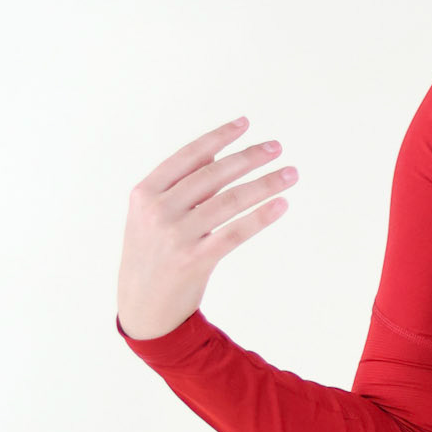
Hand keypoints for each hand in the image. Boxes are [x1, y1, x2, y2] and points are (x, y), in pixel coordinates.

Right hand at [116, 117, 297, 340]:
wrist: (142, 308)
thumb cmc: (151, 254)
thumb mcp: (150, 215)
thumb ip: (178, 184)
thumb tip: (215, 152)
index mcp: (145, 193)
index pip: (188, 156)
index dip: (219, 137)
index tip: (246, 123)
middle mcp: (159, 211)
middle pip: (214, 174)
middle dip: (249, 157)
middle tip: (277, 147)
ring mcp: (177, 236)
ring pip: (230, 201)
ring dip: (265, 184)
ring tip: (290, 174)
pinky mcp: (195, 261)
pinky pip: (236, 233)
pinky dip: (261, 217)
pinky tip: (281, 205)